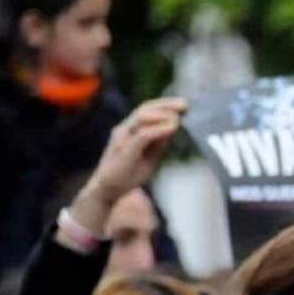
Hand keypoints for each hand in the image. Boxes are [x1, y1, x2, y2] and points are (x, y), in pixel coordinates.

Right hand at [59, 98, 186, 248]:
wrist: (107, 190)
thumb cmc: (128, 172)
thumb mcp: (150, 154)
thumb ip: (159, 141)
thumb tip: (174, 127)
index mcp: (129, 129)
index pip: (146, 109)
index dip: (165, 104)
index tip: (184, 104)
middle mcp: (124, 129)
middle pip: (145, 108)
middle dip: (167, 105)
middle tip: (185, 104)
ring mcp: (122, 138)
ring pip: (142, 117)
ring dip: (163, 114)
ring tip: (179, 116)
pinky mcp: (125, 150)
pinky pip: (143, 135)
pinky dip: (159, 129)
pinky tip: (173, 128)